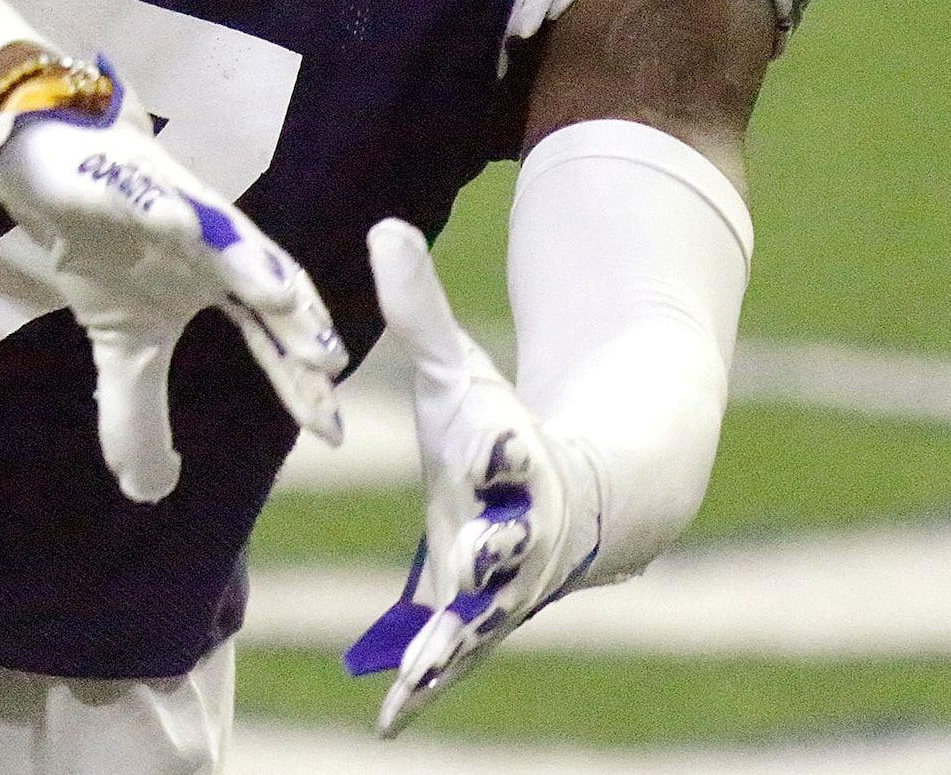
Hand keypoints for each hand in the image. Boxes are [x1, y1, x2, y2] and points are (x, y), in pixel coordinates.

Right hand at [0, 67, 343, 501]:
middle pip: (266, 284)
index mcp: (221, 284)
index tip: (329, 432)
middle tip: (327, 362)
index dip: (297, 381)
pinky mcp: (125, 177)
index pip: (271, 338)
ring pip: (221, 234)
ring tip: (279, 296)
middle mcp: (212, 243)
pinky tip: (173, 221)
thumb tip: (148, 491)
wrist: (54, 169)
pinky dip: (162, 207)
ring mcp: (175, 204)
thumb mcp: (124, 346)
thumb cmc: (104, 249)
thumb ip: (139, 413)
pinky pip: (145, 193)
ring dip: (251, 262)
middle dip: (297, 321)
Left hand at [345, 218, 603, 735]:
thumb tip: (381, 226)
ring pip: (478, 617)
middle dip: (492, 553)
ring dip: (452, 646)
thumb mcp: (459, 368)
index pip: (507, 446)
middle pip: (505, 541)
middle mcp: (513, 527)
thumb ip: (421, 308)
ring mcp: (500, 584)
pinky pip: (450, 660)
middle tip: (473, 566)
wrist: (568, 504)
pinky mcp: (477, 624)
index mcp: (511, 456)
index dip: (498, 443)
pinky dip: (425, 690)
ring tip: (419, 678)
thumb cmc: (497, 427)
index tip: (488, 436)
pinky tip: (390, 725)